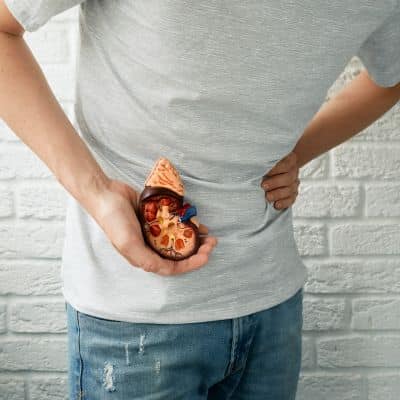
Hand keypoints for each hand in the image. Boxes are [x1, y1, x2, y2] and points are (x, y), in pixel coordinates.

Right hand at [89, 178, 217, 275]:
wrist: (105, 193)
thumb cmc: (114, 221)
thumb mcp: (129, 244)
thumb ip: (147, 260)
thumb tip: (166, 270)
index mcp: (144, 257)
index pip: (173, 267)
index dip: (191, 264)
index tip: (206, 256)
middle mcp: (151, 246)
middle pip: (179, 253)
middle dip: (197, 250)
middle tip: (212, 243)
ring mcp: (154, 231)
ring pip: (180, 238)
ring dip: (195, 237)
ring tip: (209, 233)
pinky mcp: (156, 216)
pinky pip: (175, 222)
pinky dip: (187, 222)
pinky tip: (197, 220)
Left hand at [260, 151, 300, 209]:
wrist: (280, 170)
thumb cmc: (270, 165)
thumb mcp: (268, 161)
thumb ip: (264, 165)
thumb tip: (255, 168)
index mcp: (289, 161)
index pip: (286, 164)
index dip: (276, 169)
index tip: (265, 173)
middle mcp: (293, 172)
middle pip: (288, 178)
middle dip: (275, 183)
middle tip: (263, 186)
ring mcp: (294, 184)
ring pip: (290, 190)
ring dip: (278, 194)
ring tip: (267, 197)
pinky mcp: (293, 194)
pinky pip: (291, 200)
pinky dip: (284, 203)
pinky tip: (276, 205)